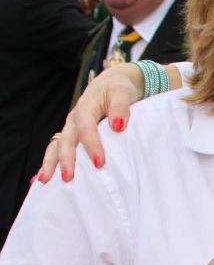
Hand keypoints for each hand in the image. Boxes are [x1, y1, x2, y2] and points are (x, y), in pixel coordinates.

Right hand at [38, 62, 181, 181]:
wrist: (111, 85)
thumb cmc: (118, 90)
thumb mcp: (123, 93)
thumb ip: (121, 108)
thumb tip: (118, 125)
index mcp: (86, 107)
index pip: (86, 127)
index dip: (91, 144)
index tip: (99, 162)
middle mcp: (74, 119)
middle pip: (66, 140)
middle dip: (66, 159)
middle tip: (68, 177)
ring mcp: (70, 129)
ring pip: (56, 145)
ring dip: (50, 163)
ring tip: (44, 180)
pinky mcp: (71, 136)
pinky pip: (57, 150)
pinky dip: (49, 163)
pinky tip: (39, 178)